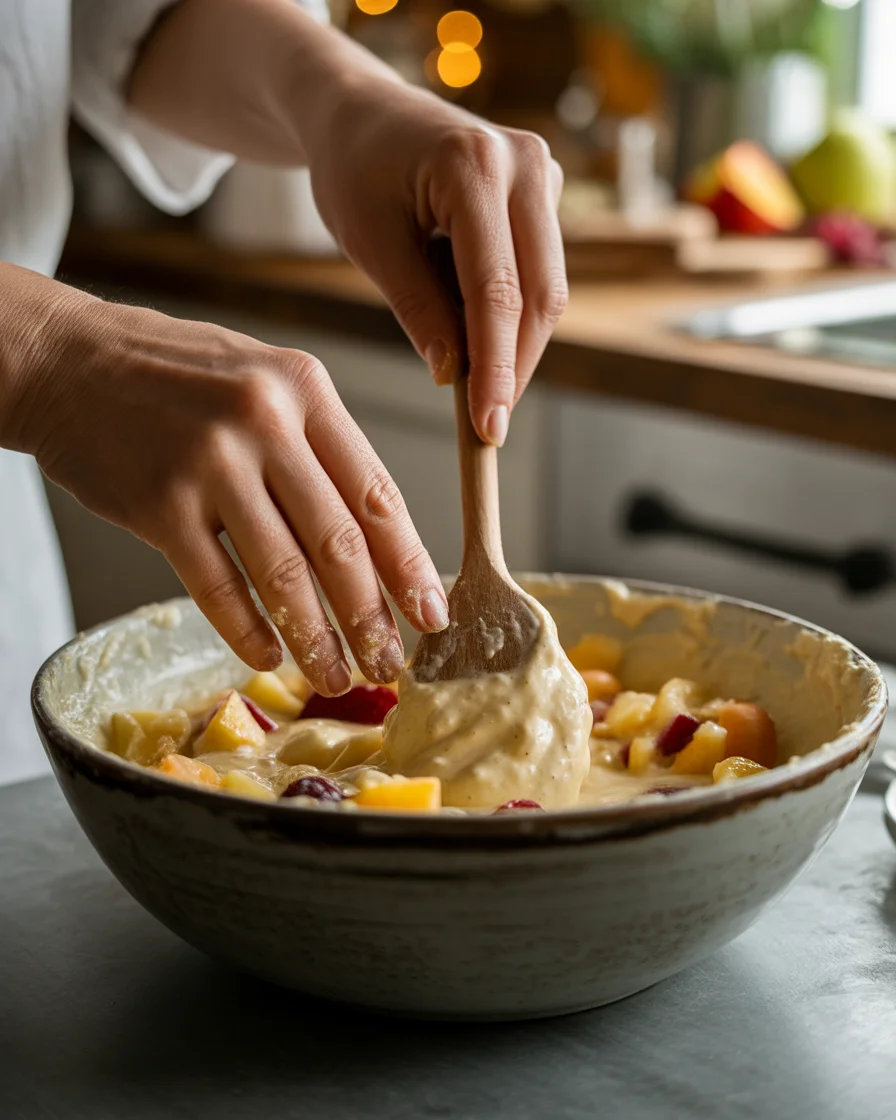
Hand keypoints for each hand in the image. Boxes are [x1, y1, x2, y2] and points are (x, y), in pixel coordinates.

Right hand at [3, 269, 448, 692]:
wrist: (69, 360)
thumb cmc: (176, 377)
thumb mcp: (265, 382)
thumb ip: (319, 447)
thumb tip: (375, 538)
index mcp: (306, 391)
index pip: (377, 493)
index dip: (409, 564)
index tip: (431, 613)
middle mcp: (265, 423)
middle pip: (339, 542)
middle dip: (372, 616)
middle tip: (390, 664)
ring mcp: (210, 463)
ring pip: (283, 573)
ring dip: (316, 637)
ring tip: (336, 676)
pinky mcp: (158, 503)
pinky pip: (215, 586)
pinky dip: (247, 629)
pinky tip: (266, 655)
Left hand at [303, 79, 566, 446]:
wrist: (362, 112)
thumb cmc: (354, 169)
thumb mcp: (370, 243)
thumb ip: (417, 308)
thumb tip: (454, 377)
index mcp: (474, 166)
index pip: (496, 290)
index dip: (496, 367)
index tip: (489, 427)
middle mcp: (525, 163)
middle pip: (540, 294)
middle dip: (515, 366)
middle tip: (489, 425)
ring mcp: (542, 172)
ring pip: (548, 289)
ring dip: (516, 345)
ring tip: (476, 384)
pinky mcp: (543, 190)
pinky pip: (540, 271)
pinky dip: (512, 316)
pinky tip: (478, 335)